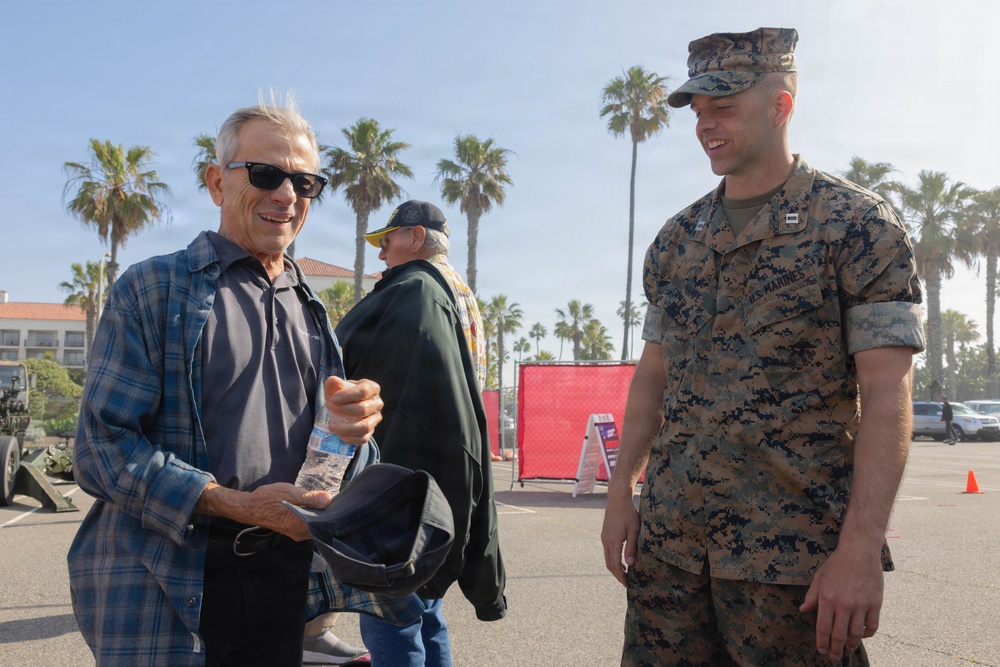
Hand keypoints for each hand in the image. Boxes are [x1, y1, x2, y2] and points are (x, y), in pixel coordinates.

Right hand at [244, 482, 332, 540]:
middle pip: (321, 526)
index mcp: (300, 525)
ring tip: (324, 502)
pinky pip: (309, 526)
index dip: (333, 513)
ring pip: (315, 526)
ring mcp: (296, 533)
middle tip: (333, 500)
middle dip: (328, 514)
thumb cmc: (268, 498)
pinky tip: (314, 507)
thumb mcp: (290, 493)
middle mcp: (300, 533)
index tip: (338, 502)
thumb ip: (310, 497)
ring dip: (320, 515)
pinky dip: (313, 517)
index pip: (324, 523)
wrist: (251, 507)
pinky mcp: (294, 531)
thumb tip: (328, 499)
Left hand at [323, 376, 382, 444]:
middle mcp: (377, 404)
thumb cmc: (342, 396)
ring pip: (364, 427)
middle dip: (343, 410)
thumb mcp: (337, 388)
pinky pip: (362, 439)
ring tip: (331, 426)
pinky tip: (338, 435)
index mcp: (372, 388)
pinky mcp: (370, 432)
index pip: (364, 391)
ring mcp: (375, 419)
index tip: (333, 399)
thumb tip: (333, 381)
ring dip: (346, 428)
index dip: (348, 395)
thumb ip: (334, 384)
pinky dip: (349, 438)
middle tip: (329, 408)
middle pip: (363, 409)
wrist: (345, 408)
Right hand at [601, 489, 639, 586]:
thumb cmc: (628, 514)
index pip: (615, 565)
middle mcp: (606, 542)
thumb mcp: (634, 531)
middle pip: (609, 564)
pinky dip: (614, 559)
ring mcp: (604, 538)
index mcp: (613, 542)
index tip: (628, 585)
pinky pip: (608, 551)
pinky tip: (622, 560)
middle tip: (627, 583)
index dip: (621, 577)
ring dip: (616, 567)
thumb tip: (631, 565)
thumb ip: (632, 548)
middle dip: (618, 575)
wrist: (617, 499)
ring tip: (626, 573)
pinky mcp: (605, 535)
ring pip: (608, 558)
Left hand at [799, 542, 883, 659]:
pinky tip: (862, 635)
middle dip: (835, 649)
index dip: (822, 642)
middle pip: (839, 635)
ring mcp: (860, 604)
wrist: (859, 551)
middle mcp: (843, 604)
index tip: (822, 651)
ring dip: (852, 645)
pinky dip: (867, 634)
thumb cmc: (837, 563)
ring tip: (848, 648)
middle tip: (834, 656)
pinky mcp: (875, 603)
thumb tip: (803, 610)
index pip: (823, 628)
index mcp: (827, 598)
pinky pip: (872, 626)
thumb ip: (812, 596)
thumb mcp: (819, 577)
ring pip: (856, 634)